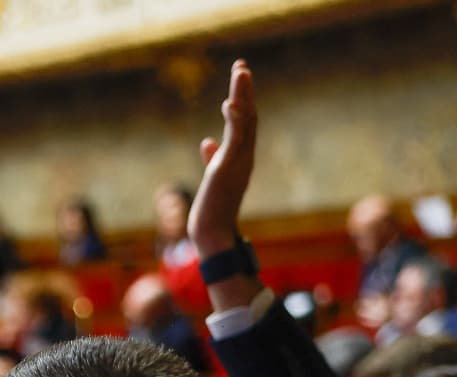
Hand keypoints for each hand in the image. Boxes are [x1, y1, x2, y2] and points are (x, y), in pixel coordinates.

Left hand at [188, 60, 257, 258]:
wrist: (212, 232)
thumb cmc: (213, 207)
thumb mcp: (213, 176)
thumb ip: (213, 157)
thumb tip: (207, 141)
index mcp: (240, 155)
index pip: (245, 121)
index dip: (243, 98)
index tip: (239, 76)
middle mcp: (244, 154)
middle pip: (249, 115)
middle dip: (244, 90)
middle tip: (241, 65)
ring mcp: (239, 160)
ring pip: (246, 122)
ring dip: (242, 96)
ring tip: (241, 72)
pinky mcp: (228, 168)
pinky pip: (235, 140)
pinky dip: (234, 120)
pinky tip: (230, 103)